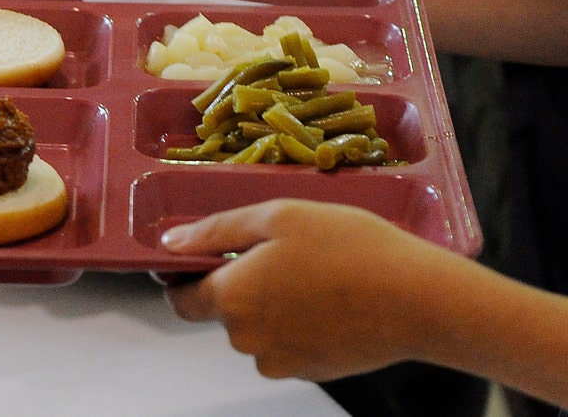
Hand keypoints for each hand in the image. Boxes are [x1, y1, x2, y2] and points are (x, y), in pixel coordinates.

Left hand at [162, 199, 453, 380]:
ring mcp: (279, 361)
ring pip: (258, 329)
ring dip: (272, 304)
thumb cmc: (349, 248)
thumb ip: (214, 231)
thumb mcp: (277, 217)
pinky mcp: (311, 372)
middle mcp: (246, 339)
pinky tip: (331, 299)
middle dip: (242, 284)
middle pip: (224, 311)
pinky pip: (288, 345)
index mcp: (231, 298)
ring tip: (314, 274)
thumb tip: (168, 244)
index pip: (180, 299)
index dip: (182, 278)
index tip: (199, 259)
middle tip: (282, 253)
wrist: (419, 299)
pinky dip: (299, 324)